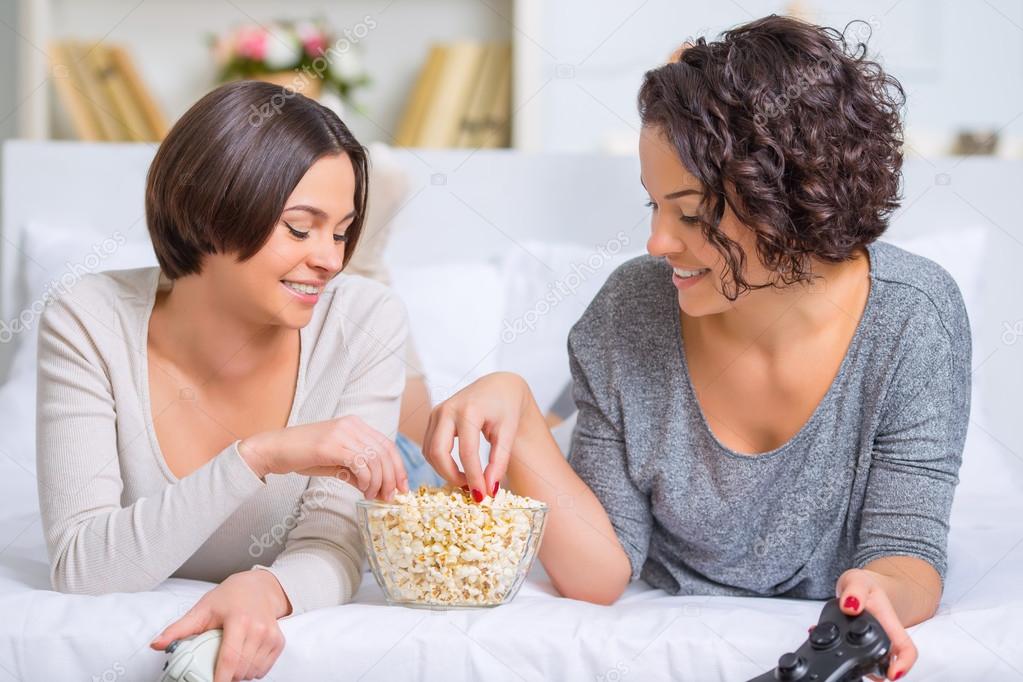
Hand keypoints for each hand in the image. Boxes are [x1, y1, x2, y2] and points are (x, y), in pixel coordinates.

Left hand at [150, 570, 288, 680]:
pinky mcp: (279, 642)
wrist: (260, 587)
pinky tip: (244, 659)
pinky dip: (252, 671)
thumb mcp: (202, 609)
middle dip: (225, 676)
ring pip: (252, 672)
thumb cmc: (230, 597)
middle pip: (240, 670)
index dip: (220, 678)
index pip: (229, 658)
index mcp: (239, 620)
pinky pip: (263, 669)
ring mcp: (271, 636)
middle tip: (215, 668)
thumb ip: (179, 629)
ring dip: (239, 675)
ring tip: (230, 661)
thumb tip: (156, 644)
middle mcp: (258, 629)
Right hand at [239, 415, 407, 500]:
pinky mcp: (332, 445)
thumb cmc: (302, 455)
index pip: (387, 445)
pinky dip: (367, 480)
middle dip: (392, 478)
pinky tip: (363, 490)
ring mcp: (342, 433)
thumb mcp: (335, 462)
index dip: (398, 467)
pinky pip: (360, 463)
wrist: (274, 449)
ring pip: (375, 459)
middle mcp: (352, 425)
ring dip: (379, 482)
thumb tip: (377, 487)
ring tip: (372, 496)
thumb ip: (356, 471)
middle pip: (385, 452)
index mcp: (355, 424)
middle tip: (390, 497)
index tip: (402, 487)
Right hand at [422, 372, 532, 500]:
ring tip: (466, 480)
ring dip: (444, 471)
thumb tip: (489, 489)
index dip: (473, 477)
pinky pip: (429, 446)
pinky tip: (457, 469)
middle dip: (451, 476)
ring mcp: (436, 412)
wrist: (498, 387)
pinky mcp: (433, 417)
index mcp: (469, 410)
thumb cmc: (506, 408)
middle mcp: (447, 409)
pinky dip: (440, 462)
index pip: (467, 452)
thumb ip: (499, 461)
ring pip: (429, 452)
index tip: (482, 496)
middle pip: (438, 452)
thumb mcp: (508, 433)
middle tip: (470, 490)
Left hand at [836, 568, 917, 679]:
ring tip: (833, 649)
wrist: (859, 586)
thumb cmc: (863, 584)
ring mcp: (874, 643)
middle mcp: (885, 638)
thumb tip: (850, 606)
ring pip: (872, 663)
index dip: (904, 665)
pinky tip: (825, 643)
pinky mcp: (861, 645)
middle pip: (888, 663)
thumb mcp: (858, 581)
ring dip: (855, 663)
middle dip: (873, 670)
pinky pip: (854, 656)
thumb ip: (854, 591)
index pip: (907, 650)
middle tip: (850, 664)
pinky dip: (841, 654)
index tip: (892, 675)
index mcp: (890, 624)